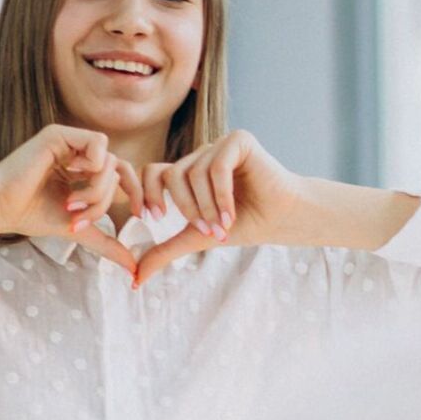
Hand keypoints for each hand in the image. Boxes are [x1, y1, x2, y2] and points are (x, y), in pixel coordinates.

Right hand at [0, 123, 143, 272]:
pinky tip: (70, 175)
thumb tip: (133, 265)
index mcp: (82, 170)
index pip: (121, 175)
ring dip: (96, 189)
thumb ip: (107, 242)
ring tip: (70, 204)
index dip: (136, 194)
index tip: (139, 216)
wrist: (0, 208)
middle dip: (106, 200)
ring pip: (110, 161)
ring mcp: (68, 142)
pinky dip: (93, 165)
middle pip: (118, 171)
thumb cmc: (30, 216)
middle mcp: (77, 154)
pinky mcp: (59, 134)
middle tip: (84, 217)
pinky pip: (99, 143)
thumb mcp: (78, 228)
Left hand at [135, 129, 306, 285]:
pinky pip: (217, 166)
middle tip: (207, 231)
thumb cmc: (246, 224)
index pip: (153, 172)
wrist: (284, 218)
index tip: (159, 218)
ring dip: (207, 206)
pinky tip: (232, 213)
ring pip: (194, 172)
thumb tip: (136, 279)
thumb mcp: (198, 238)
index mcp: (189, 171)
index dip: (149, 194)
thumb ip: (166, 251)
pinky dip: (221, 194)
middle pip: (172, 174)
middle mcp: (202, 154)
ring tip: (224, 225)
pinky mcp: (239, 140)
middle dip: (186, 208)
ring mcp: (219, 145)